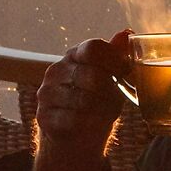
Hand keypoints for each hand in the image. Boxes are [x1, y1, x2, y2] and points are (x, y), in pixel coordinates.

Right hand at [25, 31, 128, 170]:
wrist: (76, 139)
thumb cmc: (97, 104)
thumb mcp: (113, 80)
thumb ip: (117, 56)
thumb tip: (127, 32)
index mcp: (75, 56)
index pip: (93, 48)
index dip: (113, 60)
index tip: (125, 73)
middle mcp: (56, 70)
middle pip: (91, 74)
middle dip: (109, 90)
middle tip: (115, 99)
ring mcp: (46, 93)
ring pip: (82, 99)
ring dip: (100, 110)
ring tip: (104, 114)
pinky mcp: (43, 116)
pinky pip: (72, 119)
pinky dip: (87, 124)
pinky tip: (90, 124)